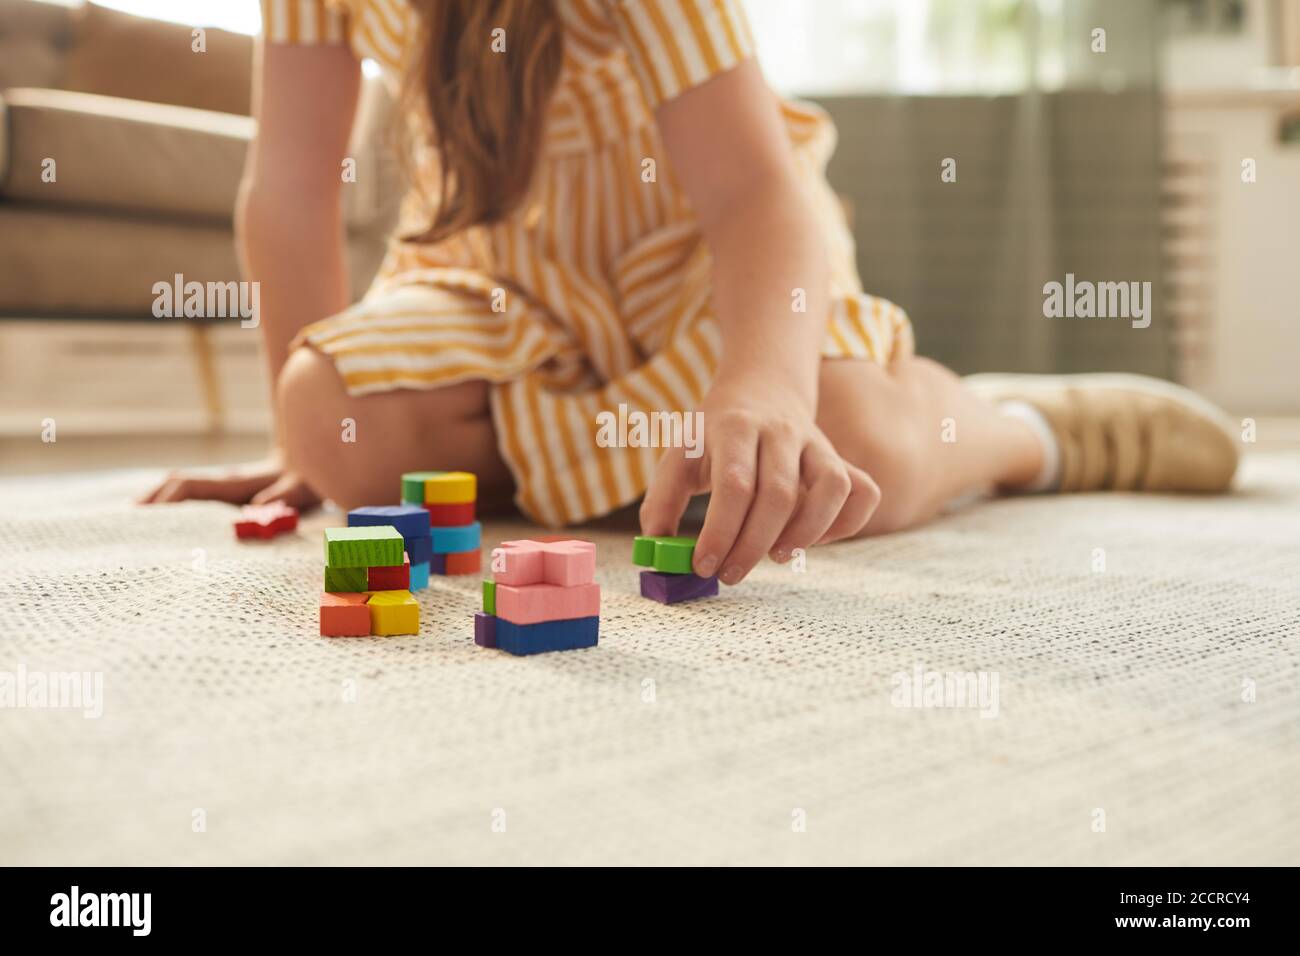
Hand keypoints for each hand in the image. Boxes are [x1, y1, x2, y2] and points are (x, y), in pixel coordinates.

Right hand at [139, 452, 319, 508]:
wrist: (309, 460)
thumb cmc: (305, 480)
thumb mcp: (300, 488)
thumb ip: (284, 495)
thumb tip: (259, 508)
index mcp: (234, 483)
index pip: (190, 486)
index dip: (169, 498)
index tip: (150, 515)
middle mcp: (222, 483)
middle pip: (176, 485)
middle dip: (152, 501)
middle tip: (125, 522)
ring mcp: (221, 487)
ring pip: (180, 490)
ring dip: (157, 503)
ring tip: (133, 525)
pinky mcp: (225, 494)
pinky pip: (192, 498)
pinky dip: (173, 507)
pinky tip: (163, 524)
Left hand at [639, 373, 879, 583]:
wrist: (761, 389)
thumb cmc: (714, 435)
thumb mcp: (679, 454)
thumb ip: (662, 501)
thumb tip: (656, 551)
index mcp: (734, 428)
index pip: (735, 485)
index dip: (721, 532)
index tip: (704, 565)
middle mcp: (780, 432)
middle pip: (779, 494)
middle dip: (753, 545)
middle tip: (730, 574)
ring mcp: (816, 444)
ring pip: (832, 487)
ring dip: (807, 532)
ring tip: (777, 557)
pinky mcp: (839, 459)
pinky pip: (862, 490)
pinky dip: (846, 523)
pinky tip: (815, 539)